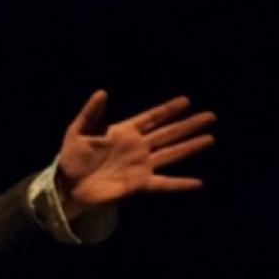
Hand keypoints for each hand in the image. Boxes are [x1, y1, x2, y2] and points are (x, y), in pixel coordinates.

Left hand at [57, 91, 215, 218]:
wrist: (68, 186)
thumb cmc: (71, 159)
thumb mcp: (77, 132)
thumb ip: (91, 114)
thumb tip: (102, 92)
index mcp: (124, 132)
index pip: (151, 118)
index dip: (168, 110)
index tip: (186, 100)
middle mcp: (137, 147)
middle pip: (168, 133)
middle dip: (188, 124)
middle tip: (210, 115)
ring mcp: (140, 165)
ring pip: (171, 153)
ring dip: (190, 146)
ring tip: (209, 138)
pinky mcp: (139, 183)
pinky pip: (163, 183)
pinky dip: (180, 184)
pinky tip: (198, 183)